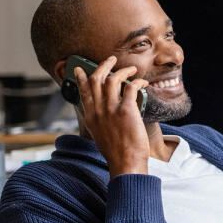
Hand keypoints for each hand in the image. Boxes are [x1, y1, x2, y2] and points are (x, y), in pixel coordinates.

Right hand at [73, 56, 150, 177]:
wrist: (125, 163)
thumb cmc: (116, 152)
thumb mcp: (100, 135)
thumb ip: (100, 121)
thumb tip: (103, 113)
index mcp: (90, 116)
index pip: (83, 91)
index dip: (82, 77)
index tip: (80, 68)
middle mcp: (98, 110)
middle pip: (96, 79)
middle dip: (104, 65)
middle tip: (112, 59)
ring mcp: (111, 109)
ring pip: (112, 79)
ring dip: (123, 70)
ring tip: (132, 69)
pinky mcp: (126, 110)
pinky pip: (130, 87)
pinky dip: (137, 82)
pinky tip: (143, 83)